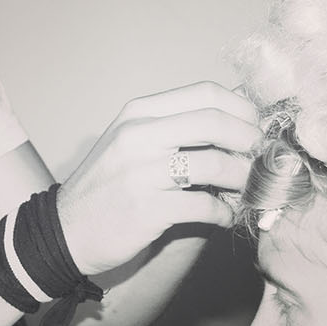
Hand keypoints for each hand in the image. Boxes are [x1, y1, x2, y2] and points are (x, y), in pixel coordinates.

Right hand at [56, 81, 258, 274]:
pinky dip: (224, 213)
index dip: (241, 108)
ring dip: (242, 179)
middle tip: (260, 157)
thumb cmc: (107, 185)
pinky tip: (224, 216)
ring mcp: (142, 172)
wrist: (66, 231)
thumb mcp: (132, 141)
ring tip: (247, 189)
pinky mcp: (149, 209)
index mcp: (139, 113)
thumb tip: (234, 118)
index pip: (204, 93)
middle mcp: (139, 136)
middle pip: (215, 122)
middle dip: (249, 140)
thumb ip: (174, 126)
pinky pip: (205, 206)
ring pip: (215, 165)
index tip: (256, 127)